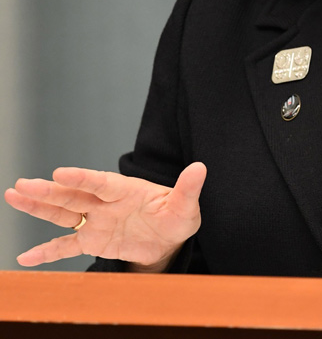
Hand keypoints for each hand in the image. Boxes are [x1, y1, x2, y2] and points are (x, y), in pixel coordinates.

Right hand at [4, 162, 205, 268]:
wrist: (170, 238)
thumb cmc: (178, 216)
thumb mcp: (186, 206)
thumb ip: (188, 188)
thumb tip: (201, 167)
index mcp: (126, 190)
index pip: (100, 182)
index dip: (81, 177)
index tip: (60, 172)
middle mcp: (106, 203)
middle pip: (73, 196)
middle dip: (48, 191)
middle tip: (22, 184)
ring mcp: (97, 221)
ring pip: (63, 214)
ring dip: (39, 207)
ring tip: (14, 196)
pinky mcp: (93, 240)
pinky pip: (66, 246)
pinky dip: (47, 252)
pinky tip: (25, 258)